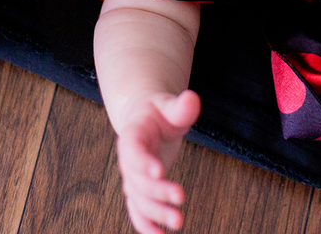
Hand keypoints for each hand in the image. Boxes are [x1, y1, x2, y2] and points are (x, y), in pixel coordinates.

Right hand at [116, 89, 200, 232]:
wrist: (146, 121)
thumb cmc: (160, 113)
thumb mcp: (169, 105)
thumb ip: (180, 107)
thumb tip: (192, 99)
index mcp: (133, 135)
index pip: (133, 149)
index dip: (143, 161)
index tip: (159, 170)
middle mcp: (128, 160)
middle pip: (137, 179)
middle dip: (157, 191)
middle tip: (180, 198)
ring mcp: (133, 178)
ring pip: (138, 200)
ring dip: (155, 213)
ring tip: (178, 222)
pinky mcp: (140, 191)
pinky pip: (138, 212)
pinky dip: (147, 226)